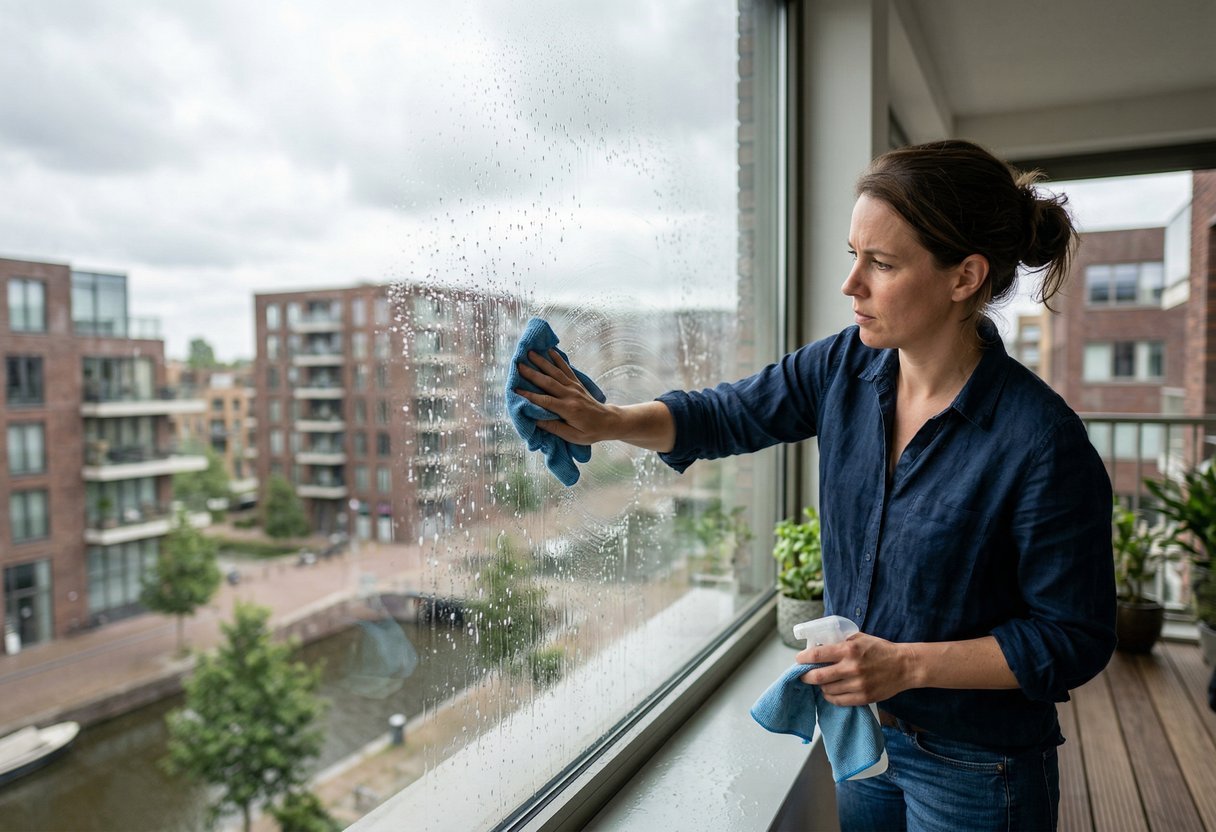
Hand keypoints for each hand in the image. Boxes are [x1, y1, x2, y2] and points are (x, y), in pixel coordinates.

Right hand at [514, 349, 618, 443]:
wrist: (609, 421)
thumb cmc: (590, 432)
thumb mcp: (573, 436)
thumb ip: (554, 428)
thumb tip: (535, 420)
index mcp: (569, 409)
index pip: (546, 401)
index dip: (530, 396)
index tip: (516, 391)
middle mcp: (571, 395)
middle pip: (549, 382)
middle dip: (532, 373)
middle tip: (518, 365)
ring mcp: (574, 387)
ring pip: (556, 372)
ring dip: (542, 362)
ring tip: (530, 353)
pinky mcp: (577, 383)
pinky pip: (566, 369)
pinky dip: (558, 359)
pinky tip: (550, 351)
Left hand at [796, 633, 912, 705]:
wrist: (904, 666)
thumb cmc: (880, 650)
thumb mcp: (859, 638)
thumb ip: (840, 641)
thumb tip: (819, 644)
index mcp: (849, 649)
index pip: (817, 655)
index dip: (803, 658)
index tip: (799, 660)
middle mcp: (851, 668)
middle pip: (818, 676)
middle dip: (806, 676)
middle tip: (803, 675)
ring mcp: (858, 685)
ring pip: (827, 690)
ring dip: (820, 686)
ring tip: (821, 682)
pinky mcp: (864, 697)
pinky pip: (838, 701)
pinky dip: (831, 697)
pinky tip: (831, 691)